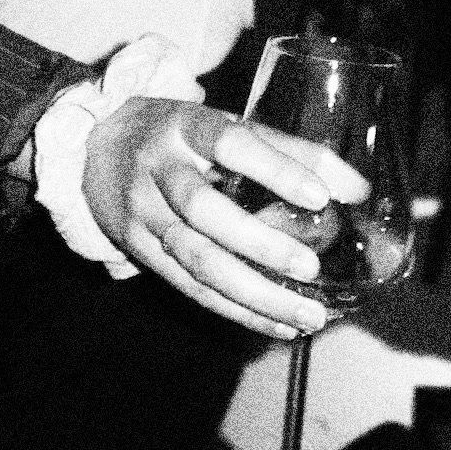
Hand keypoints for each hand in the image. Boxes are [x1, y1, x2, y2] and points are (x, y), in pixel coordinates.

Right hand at [81, 97, 368, 330]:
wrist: (93, 148)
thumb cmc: (178, 135)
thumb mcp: (221, 125)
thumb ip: (286, 150)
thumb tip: (357, 188)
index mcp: (185, 126)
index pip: (230, 143)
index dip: (274, 168)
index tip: (319, 197)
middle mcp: (158, 168)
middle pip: (204, 210)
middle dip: (260, 244)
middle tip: (311, 269)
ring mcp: (143, 212)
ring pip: (196, 259)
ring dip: (254, 293)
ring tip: (307, 315)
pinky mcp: (139, 250)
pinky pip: (189, 287)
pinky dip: (236, 311)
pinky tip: (277, 325)